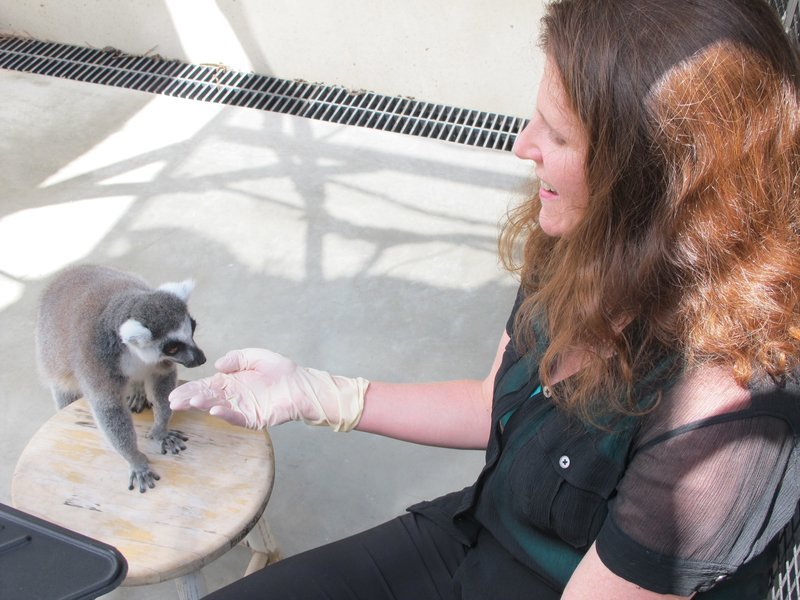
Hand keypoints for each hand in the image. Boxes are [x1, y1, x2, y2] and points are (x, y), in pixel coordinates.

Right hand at [169, 348, 368, 430]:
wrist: (302, 384)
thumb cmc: (281, 371)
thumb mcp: (255, 356)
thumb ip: (236, 358)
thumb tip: (217, 365)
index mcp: (231, 382)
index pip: (206, 385)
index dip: (191, 389)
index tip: (175, 393)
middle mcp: (234, 396)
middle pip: (207, 398)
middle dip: (190, 399)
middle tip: (174, 401)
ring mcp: (243, 408)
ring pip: (218, 407)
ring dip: (204, 405)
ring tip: (191, 402)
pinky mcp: (254, 417)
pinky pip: (237, 417)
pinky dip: (225, 414)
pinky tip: (213, 410)